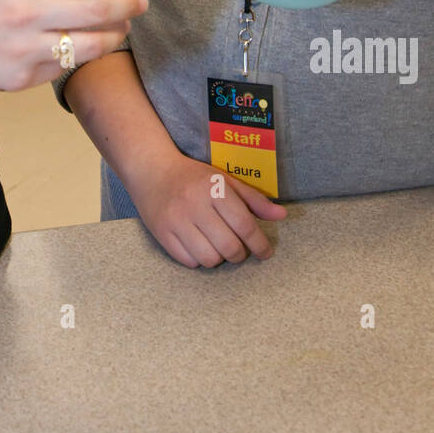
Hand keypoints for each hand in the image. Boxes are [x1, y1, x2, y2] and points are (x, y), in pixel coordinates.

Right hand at [0, 0, 147, 92]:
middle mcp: (25, 12)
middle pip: (97, 11)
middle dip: (127, 5)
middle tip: (139, 2)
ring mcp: (26, 48)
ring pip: (91, 45)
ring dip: (116, 34)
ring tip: (123, 27)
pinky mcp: (24, 77)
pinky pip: (65, 65)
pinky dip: (81, 54)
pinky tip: (88, 44)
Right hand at [127, 151, 286, 268]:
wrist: (151, 171)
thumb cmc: (193, 177)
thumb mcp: (225, 180)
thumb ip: (253, 199)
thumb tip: (281, 216)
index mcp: (214, 188)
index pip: (244, 224)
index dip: (260, 243)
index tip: (265, 252)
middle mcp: (194, 204)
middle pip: (228, 246)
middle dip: (240, 254)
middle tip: (240, 250)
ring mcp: (176, 220)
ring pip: (209, 258)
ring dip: (219, 258)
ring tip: (217, 246)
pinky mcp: (161, 233)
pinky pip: (188, 261)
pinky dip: (198, 259)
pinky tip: (198, 246)